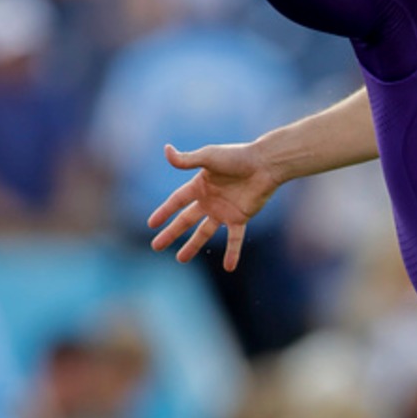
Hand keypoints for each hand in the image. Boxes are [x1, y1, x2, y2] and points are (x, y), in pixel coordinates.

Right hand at [148, 138, 281, 269]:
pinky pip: (234, 239)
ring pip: (205, 232)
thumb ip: (187, 160)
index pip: (177, 201)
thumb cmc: (237, 157)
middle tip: (156, 246)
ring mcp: (224, 211)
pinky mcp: (240, 218)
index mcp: (200, 186)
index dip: (164, 212)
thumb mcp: (208, 157)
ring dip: (193, 245)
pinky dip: (232, 253)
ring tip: (180, 259)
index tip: (151, 224)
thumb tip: (166, 150)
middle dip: (171, 233)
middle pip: (186, 220)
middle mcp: (210, 200)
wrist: (264, 164)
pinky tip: (229, 267)